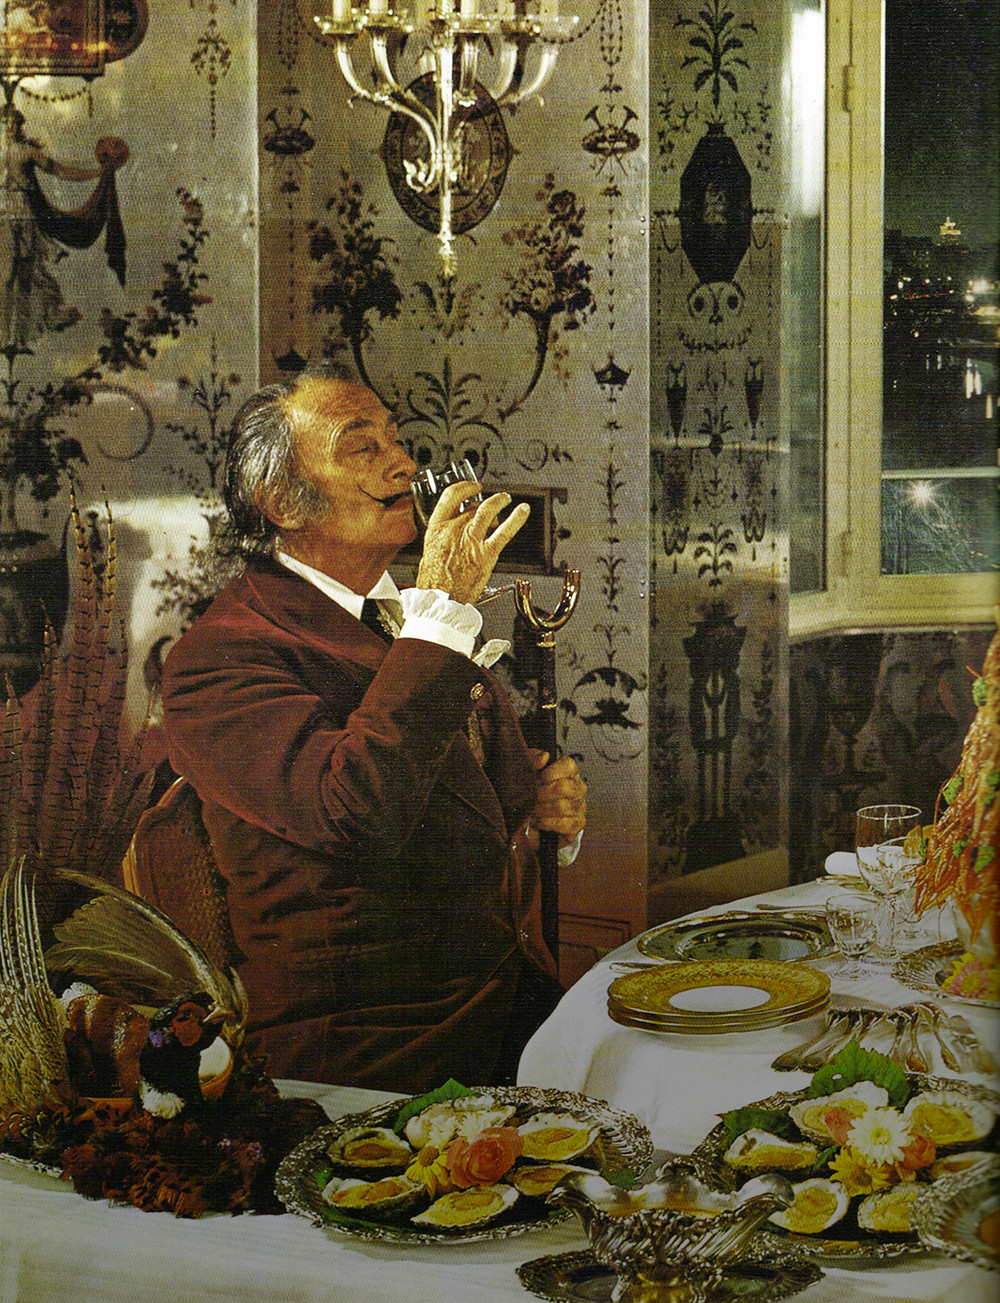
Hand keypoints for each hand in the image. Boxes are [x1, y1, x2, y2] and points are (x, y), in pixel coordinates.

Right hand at [416, 482, 529, 604]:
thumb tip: (451, 532)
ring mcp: (472, 540)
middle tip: (488, 507)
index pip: (451, 496)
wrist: (441, 600)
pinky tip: (522, 511)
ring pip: (487, 510)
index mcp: (437, 528)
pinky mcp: (487, 553)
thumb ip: (442, 538)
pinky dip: (516, 519)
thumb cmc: (434, 584)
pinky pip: (505, 531)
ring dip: (498, 501)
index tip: (472, 487)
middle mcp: (455, 530)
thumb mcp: (429, 553)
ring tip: (504, 499)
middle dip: (481, 506)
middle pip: (472, 507)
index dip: (465, 488)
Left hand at [526, 750, 585, 850]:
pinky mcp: (577, 824)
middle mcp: (579, 787)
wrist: (534, 816)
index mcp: (570, 771)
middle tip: (530, 797)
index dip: (550, 773)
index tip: (537, 779)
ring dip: (542, 809)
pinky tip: (536, 820)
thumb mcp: (529, 769)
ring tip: (530, 809)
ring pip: (562, 807)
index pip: (568, 765)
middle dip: (542, 793)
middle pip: (565, 788)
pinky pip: (563, 824)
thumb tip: (544, 756)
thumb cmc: (533, 789)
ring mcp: (580, 806)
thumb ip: (533, 758)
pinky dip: (545, 822)